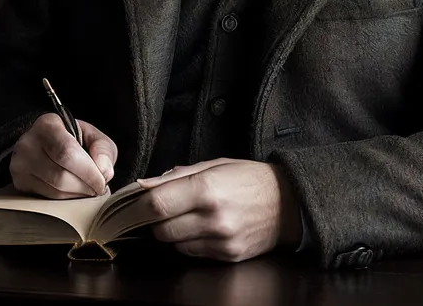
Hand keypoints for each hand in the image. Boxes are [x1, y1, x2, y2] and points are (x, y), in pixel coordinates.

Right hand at [9, 114, 116, 199]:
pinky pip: (47, 198)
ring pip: (54, 190)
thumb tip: (104, 172)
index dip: (88, 171)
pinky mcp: (19, 182)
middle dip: (85, 186)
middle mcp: (28, 144)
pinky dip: (66, 199)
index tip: (102, 181)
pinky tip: (75, 192)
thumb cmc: (73, 139)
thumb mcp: (92, 135)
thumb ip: (103, 149)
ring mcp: (20, 165)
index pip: (67, 152)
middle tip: (98, 188)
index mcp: (47, 125)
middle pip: (60, 175)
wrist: (46, 143)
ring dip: (77, 195)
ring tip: (88, 189)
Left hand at [137, 158, 301, 261]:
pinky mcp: (227, 257)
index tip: (132, 202)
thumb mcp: (215, 165)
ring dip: (171, 231)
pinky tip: (201, 227)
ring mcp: (220, 241)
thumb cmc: (251, 178)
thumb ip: (177, 175)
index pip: (157, 203)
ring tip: (186, 215)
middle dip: (155, 219)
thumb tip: (143, 185)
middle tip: (162, 207)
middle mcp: (213, 218)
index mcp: (207, 189)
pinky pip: (192, 253)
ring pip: (174, 244)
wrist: (290, 203)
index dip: (138, 205)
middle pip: (161, 228)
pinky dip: (189, 242)